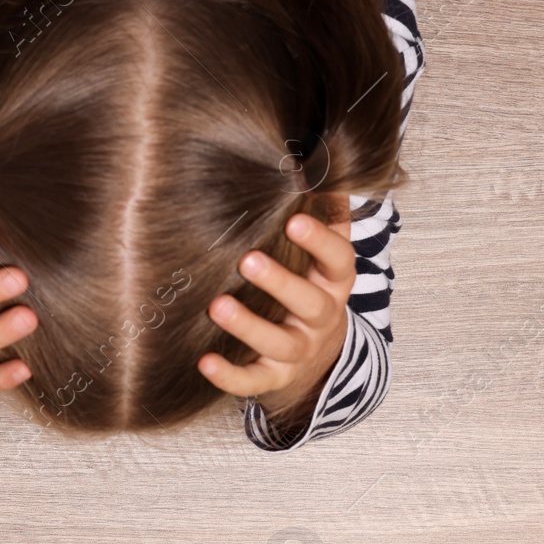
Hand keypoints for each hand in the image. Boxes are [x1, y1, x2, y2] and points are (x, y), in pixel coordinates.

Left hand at [197, 205, 355, 423]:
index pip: (338, 260)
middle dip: (280, 282)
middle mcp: (321, 317)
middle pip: (309, 303)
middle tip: (246, 260)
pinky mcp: (275, 377)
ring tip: (216, 306)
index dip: (320, 241)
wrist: (319, 355)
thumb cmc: (311, 285)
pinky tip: (204, 361)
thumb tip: (320, 162)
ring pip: (279, 343)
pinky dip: (230, 376)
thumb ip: (325, 213)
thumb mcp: (324, 254)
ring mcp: (299, 350)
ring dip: (248, 326)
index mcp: (335, 281)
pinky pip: (254, 381)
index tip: (293, 220)